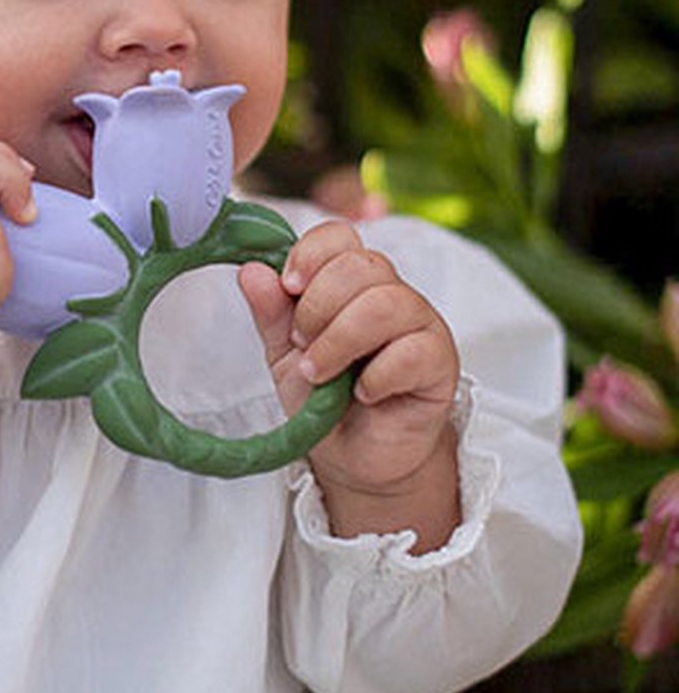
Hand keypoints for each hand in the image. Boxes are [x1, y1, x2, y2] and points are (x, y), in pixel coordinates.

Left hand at [239, 220, 460, 548]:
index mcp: (350, 281)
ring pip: (386, 303)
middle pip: (361, 265)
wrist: (352, 456)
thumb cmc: (322, 397)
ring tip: (320, 372)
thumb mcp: (283, 353)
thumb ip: (271, 312)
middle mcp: (389, 293)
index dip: (310, 255)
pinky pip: (413, 350)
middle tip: (301, 343)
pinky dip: (377, 373)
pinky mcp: (440, 362)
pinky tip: (361, 393)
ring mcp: (419, 324)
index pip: (339, 236)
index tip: (288, 287)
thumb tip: (251, 270)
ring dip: (340, 339)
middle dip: (319, 305)